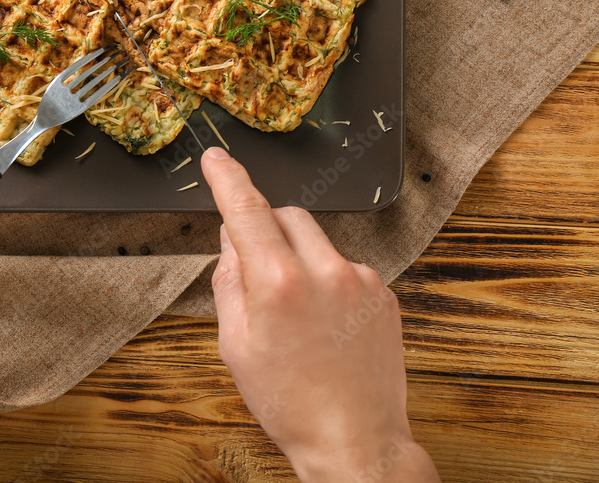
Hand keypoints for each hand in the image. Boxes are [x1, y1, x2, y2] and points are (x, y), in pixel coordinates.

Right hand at [200, 147, 438, 481]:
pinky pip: (344, 265)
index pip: (247, 212)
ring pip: (317, 241)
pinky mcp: (383, 292)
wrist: (354, 440)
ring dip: (298, 257)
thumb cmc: (289, 401)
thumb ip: (229, 281)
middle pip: (286, 216)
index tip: (215, 159)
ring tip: (296, 314)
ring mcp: (360, 280)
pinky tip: (324, 323)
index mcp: (279, 284)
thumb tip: (232, 240)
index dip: (227, 180)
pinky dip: (327, 279)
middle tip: (255, 270)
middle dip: (266, 230)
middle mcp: (325, 272)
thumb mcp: (235, 345)